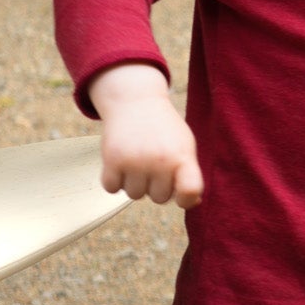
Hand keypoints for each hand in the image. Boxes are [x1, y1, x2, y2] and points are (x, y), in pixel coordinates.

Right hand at [87, 63, 203, 207]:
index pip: (190, 191)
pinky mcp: (112, 160)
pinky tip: (121, 163)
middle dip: (156, 185)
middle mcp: (160, 161)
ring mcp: (135, 161)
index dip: (187, 199)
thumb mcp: (183, 145)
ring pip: (134, 195)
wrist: (135, 101)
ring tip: (138, 160)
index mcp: (182, 156)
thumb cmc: (164, 130)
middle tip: (153, 162)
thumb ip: (189, 174)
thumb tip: (192, 202)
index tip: (181, 195)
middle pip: (159, 198)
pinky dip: (114, 180)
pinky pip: (111, 188)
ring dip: (134, 182)